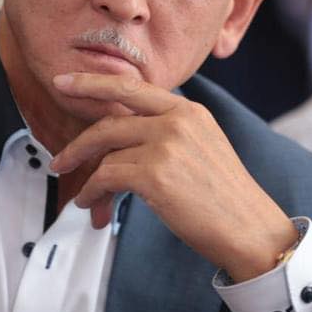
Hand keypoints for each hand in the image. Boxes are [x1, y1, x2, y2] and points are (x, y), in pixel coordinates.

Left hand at [50, 72, 296, 281]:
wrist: (251, 230)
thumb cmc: (225, 198)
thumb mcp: (201, 148)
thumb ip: (167, 133)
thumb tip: (119, 139)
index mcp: (189, 110)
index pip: (130, 87)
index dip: (92, 83)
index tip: (65, 82)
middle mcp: (177, 120)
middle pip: (109, 120)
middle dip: (78, 142)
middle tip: (59, 159)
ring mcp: (166, 144)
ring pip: (105, 152)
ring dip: (87, 178)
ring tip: (83, 197)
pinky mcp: (155, 174)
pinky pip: (106, 177)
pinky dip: (93, 193)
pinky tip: (93, 205)